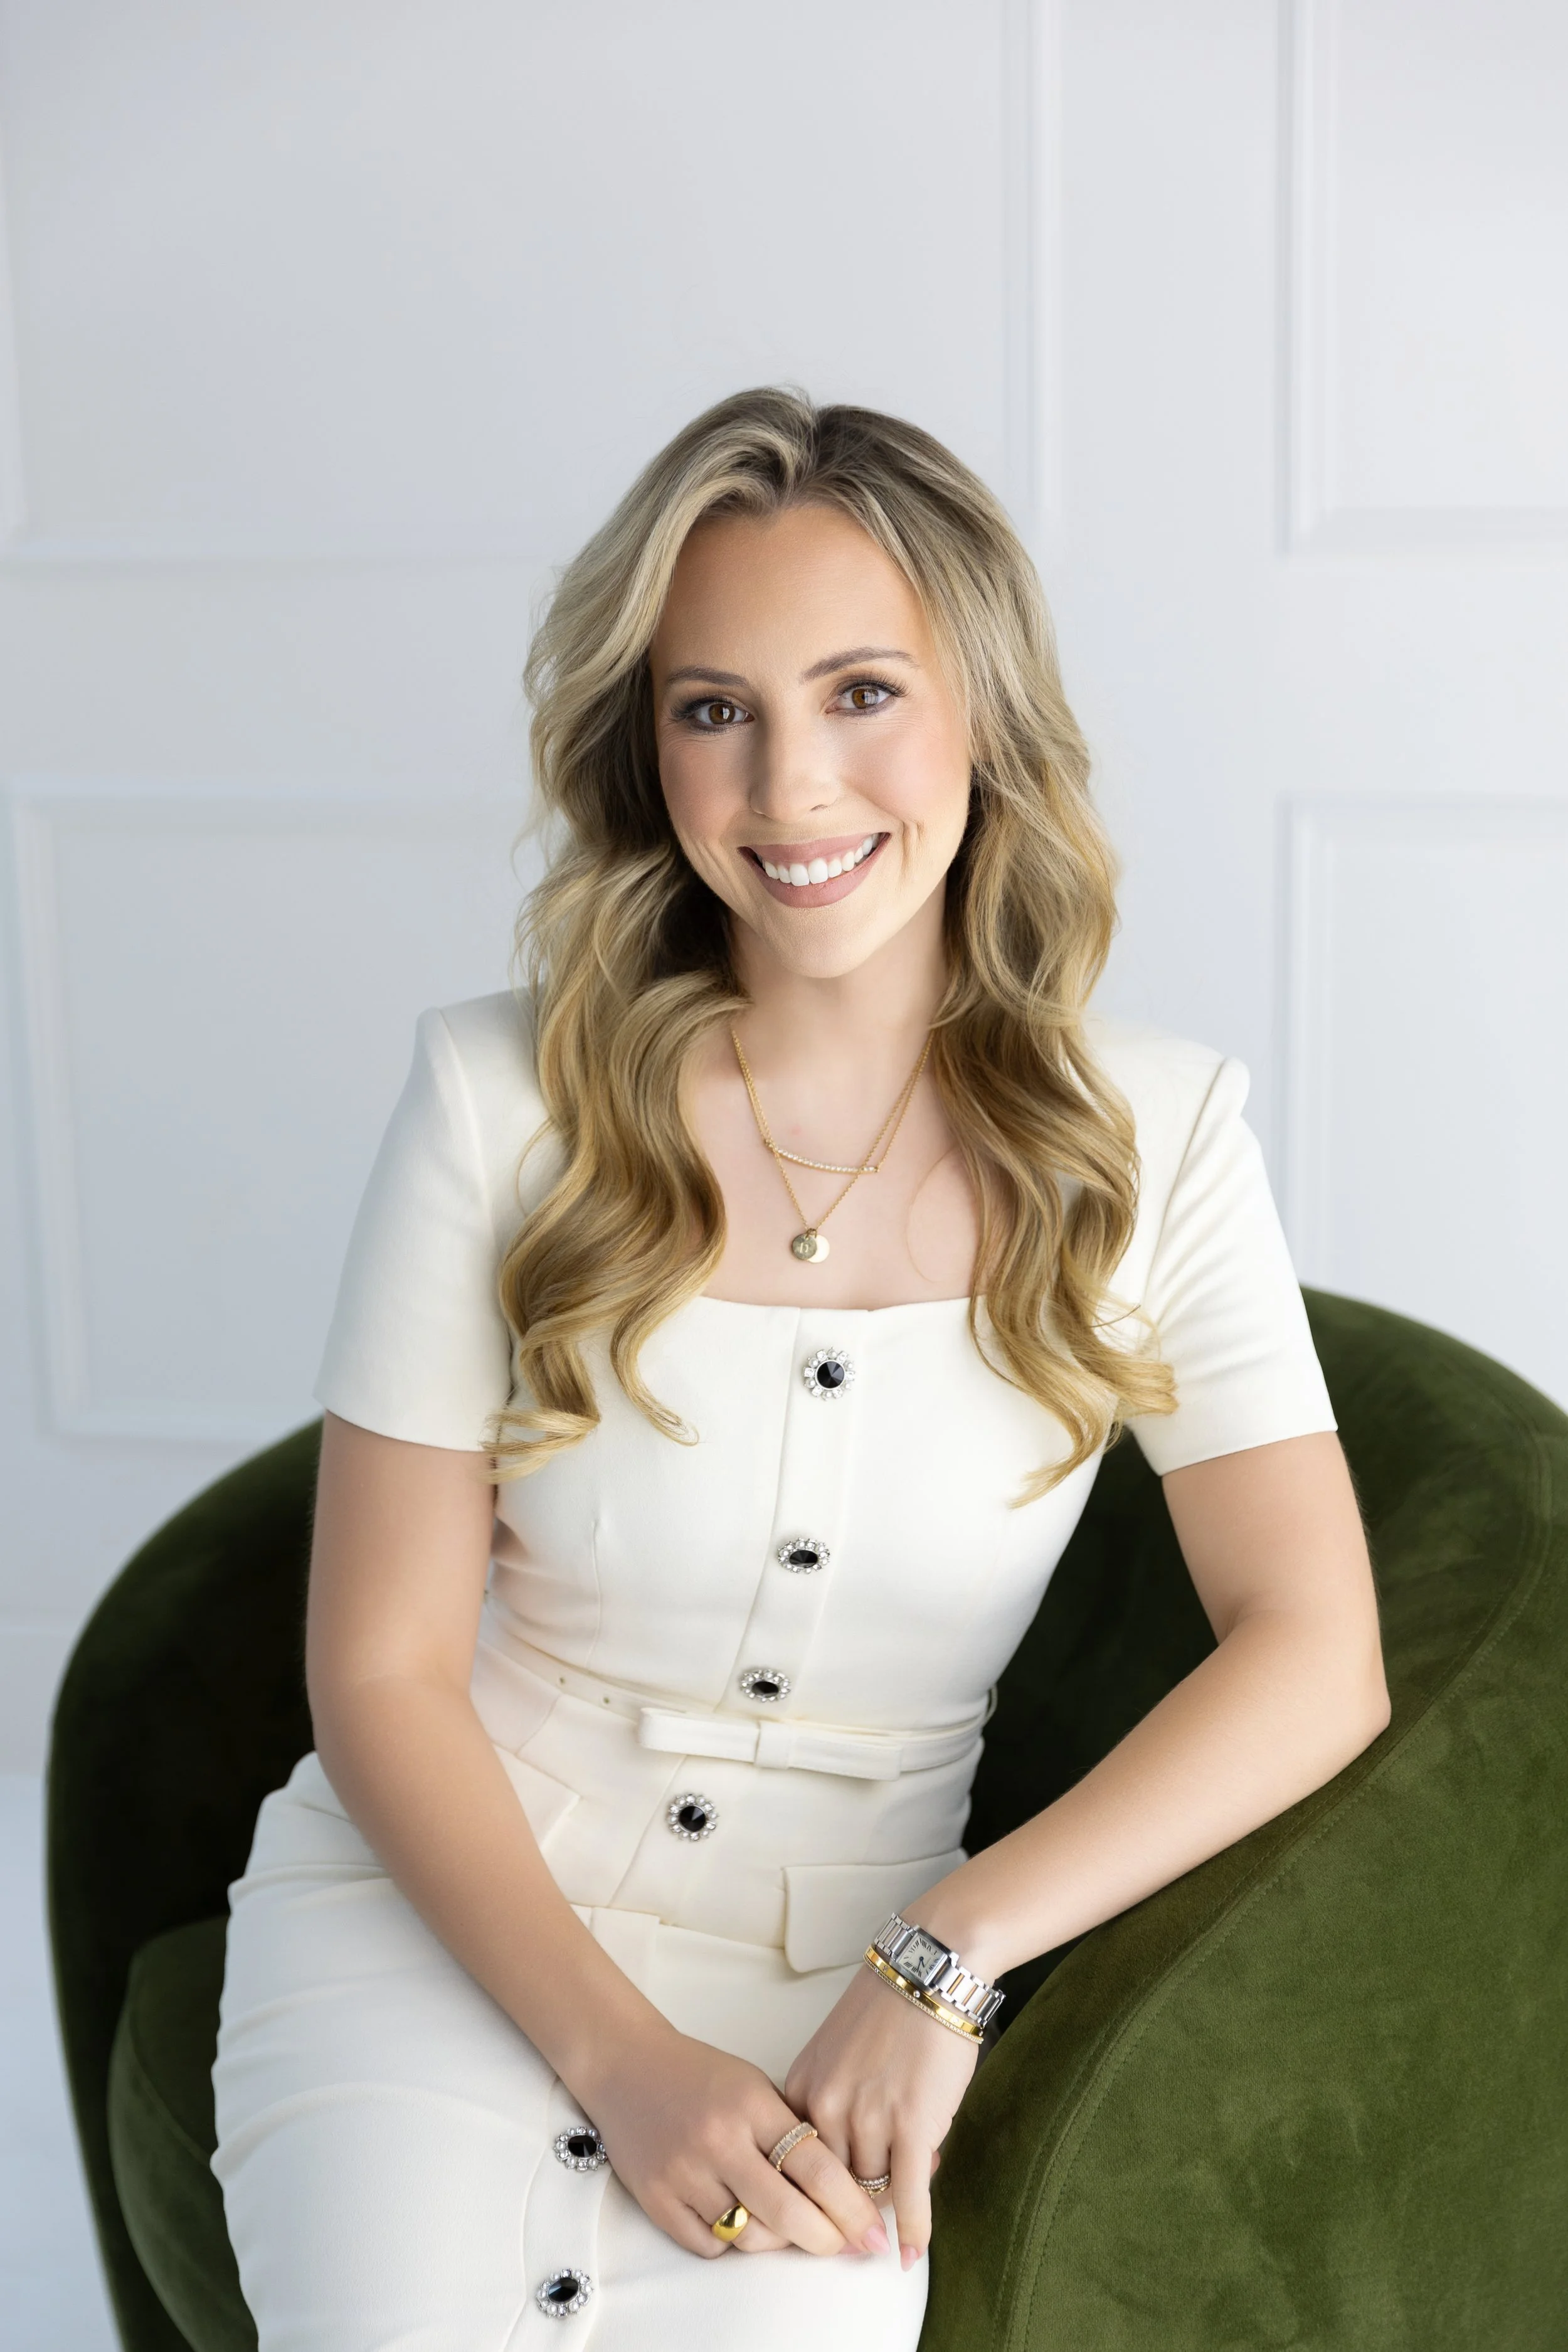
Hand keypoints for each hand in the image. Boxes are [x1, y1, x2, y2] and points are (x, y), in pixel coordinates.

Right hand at [573, 2021, 888, 2259]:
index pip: (816, 2167)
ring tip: (789, 2226)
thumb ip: (791, 2132)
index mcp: (751, 2104)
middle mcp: (718, 2140)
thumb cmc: (701, 2076)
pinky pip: (710, 2246)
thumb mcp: (755, 2086)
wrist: (626, 2066)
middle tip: (845, 2246)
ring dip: (779, 2241)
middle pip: (789, 2214)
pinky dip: (730, 2241)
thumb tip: (844, 2190)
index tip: (873, 2231)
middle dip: (827, 2240)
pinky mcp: (656, 2200)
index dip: (852, 2207)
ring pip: (750, 2238)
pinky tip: (737, 2217)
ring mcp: (684, 2173)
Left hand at [783, 1963, 979, 2268]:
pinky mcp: (913, 2127)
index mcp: (802, 2090)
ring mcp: (870, 2119)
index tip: (819, 2219)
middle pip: (830, 2186)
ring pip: (871, 2190)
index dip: (810, 2196)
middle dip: (849, 2206)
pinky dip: (911, 2230)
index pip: (794, 2168)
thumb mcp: (834, 2056)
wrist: (926, 1975)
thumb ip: (829, 2107)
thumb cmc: (885, 2012)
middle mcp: (828, 2108)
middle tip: (860, 2227)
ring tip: (904, 2202)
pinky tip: (910, 2255)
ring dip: (888, 2204)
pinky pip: (907, 2194)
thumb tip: (844, 2164)